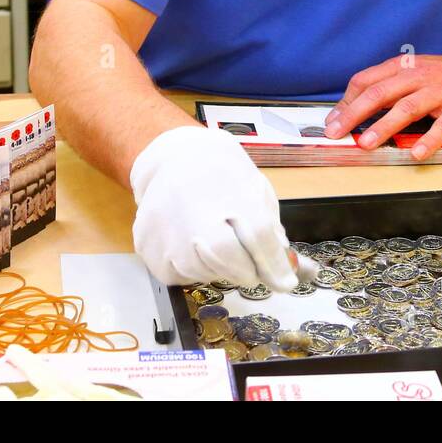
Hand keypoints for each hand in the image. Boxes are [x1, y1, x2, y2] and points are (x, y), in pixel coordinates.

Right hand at [129, 126, 314, 290]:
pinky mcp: (147, 247)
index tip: (285, 283)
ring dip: (217, 268)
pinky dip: (190, 269)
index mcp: (231, 191)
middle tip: (248, 262)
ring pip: (203, 273)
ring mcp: (167, 230)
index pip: (258, 237)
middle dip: (245, 270)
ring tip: (212, 238)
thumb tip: (294, 274)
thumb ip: (273, 235)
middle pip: (229, 262)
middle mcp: (195, 211)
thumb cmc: (224, 178)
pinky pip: (178, 276)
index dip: (274, 265)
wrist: (174, 159)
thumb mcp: (257, 194)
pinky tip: (190, 242)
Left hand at [322, 48, 441, 160]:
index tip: (332, 121)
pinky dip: (429, 139)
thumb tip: (356, 107)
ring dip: (384, 126)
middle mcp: (419, 76)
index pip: (366, 80)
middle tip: (336, 133)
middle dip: (354, 114)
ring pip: (407, 107)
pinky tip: (416, 154)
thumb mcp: (415, 70)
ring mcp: (440, 92)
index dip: (347, 101)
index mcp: (403, 67)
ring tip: (366, 143)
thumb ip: (389, 85)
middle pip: (380, 93)